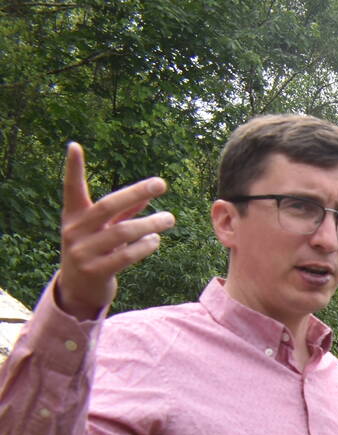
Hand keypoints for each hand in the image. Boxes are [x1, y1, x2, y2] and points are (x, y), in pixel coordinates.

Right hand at [54, 143, 173, 320]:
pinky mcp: (95, 271)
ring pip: (122, 232)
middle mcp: (74, 230)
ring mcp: (82, 252)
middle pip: (108, 206)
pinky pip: (125, 256)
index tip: (74, 146)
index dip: (72, 168)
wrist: (78, 289)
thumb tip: (147, 192)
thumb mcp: (103, 229)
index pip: (71, 188)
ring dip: (150, 224)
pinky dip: (144, 247)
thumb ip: (123, 212)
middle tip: (161, 183)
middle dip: (136, 192)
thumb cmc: (95, 250)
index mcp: (73, 215)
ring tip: (169, 219)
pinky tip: (156, 241)